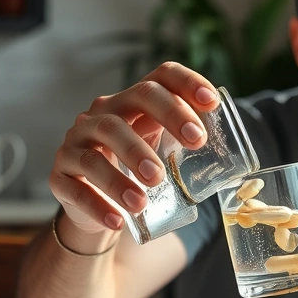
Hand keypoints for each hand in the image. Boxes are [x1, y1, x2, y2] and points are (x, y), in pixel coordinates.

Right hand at [49, 62, 219, 234]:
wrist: (95, 207)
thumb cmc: (136, 172)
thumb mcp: (161, 151)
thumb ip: (186, 145)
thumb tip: (237, 160)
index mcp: (133, 104)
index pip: (161, 78)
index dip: (187, 83)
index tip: (213, 102)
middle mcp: (102, 114)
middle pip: (134, 101)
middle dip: (169, 117)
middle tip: (195, 143)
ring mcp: (77, 143)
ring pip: (100, 145)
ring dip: (126, 171)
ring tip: (146, 197)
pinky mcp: (59, 175)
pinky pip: (75, 186)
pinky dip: (97, 204)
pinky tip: (118, 220)